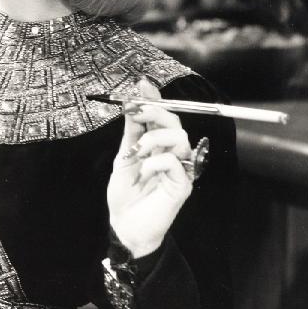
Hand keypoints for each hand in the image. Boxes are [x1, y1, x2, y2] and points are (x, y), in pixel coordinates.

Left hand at [107, 84, 194, 257]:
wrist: (125, 223)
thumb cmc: (125, 193)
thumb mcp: (124, 156)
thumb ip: (131, 132)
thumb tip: (131, 103)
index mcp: (157, 145)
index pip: (162, 116)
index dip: (154, 99)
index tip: (141, 84)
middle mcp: (172, 154)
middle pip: (175, 122)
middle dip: (155, 111)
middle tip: (136, 111)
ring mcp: (180, 169)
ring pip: (180, 137)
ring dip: (154, 138)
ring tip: (137, 152)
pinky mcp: (183, 185)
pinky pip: (175, 161)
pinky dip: (156, 161)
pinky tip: (145, 171)